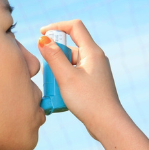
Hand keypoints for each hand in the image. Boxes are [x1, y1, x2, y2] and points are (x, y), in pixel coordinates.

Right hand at [38, 19, 124, 141]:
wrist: (107, 123)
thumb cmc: (88, 100)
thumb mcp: (66, 77)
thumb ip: (53, 57)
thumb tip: (43, 39)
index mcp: (92, 52)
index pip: (75, 27)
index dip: (56, 26)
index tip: (41, 34)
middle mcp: (95, 58)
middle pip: (70, 46)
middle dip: (54, 54)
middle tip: (46, 70)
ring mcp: (95, 70)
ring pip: (71, 61)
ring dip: (58, 69)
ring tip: (53, 85)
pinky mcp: (93, 82)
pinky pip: (74, 73)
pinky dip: (64, 78)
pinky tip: (60, 92)